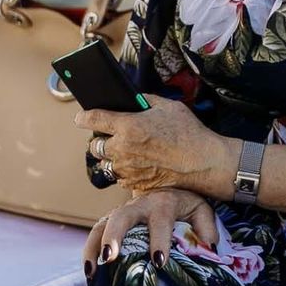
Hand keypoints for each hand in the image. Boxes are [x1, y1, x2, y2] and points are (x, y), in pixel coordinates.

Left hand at [78, 97, 236, 199]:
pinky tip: (140, 165)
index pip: (92, 119)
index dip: (84, 117)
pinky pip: (120, 177)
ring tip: (129, 152)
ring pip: (106, 164)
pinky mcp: (135, 185)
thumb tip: (132, 101)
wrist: (204, 163)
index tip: (81, 118)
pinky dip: (125, 171)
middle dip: (101, 140)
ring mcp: (127, 170)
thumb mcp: (167, 106)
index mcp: (128, 126)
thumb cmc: (188, 133)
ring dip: (113, 158)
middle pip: (95, 146)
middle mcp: (122, 149)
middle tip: (114, 136)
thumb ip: (144, 101)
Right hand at [84, 188, 218, 274]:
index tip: (159, 261)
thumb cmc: (186, 206)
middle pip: (122, 217)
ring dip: (94, 246)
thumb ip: (206, 226)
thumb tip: (208, 246)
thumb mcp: (201, 210)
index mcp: (163, 203)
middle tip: (111, 258)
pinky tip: (89, 273)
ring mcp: (121, 214)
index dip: (159, 240)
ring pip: (102, 224)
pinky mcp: (111, 222)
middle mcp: (138, 206)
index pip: (160, 220)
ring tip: (92, 270)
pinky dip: (89, 252)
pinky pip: (95, 234)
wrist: (169, 190)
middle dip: (114, 236)